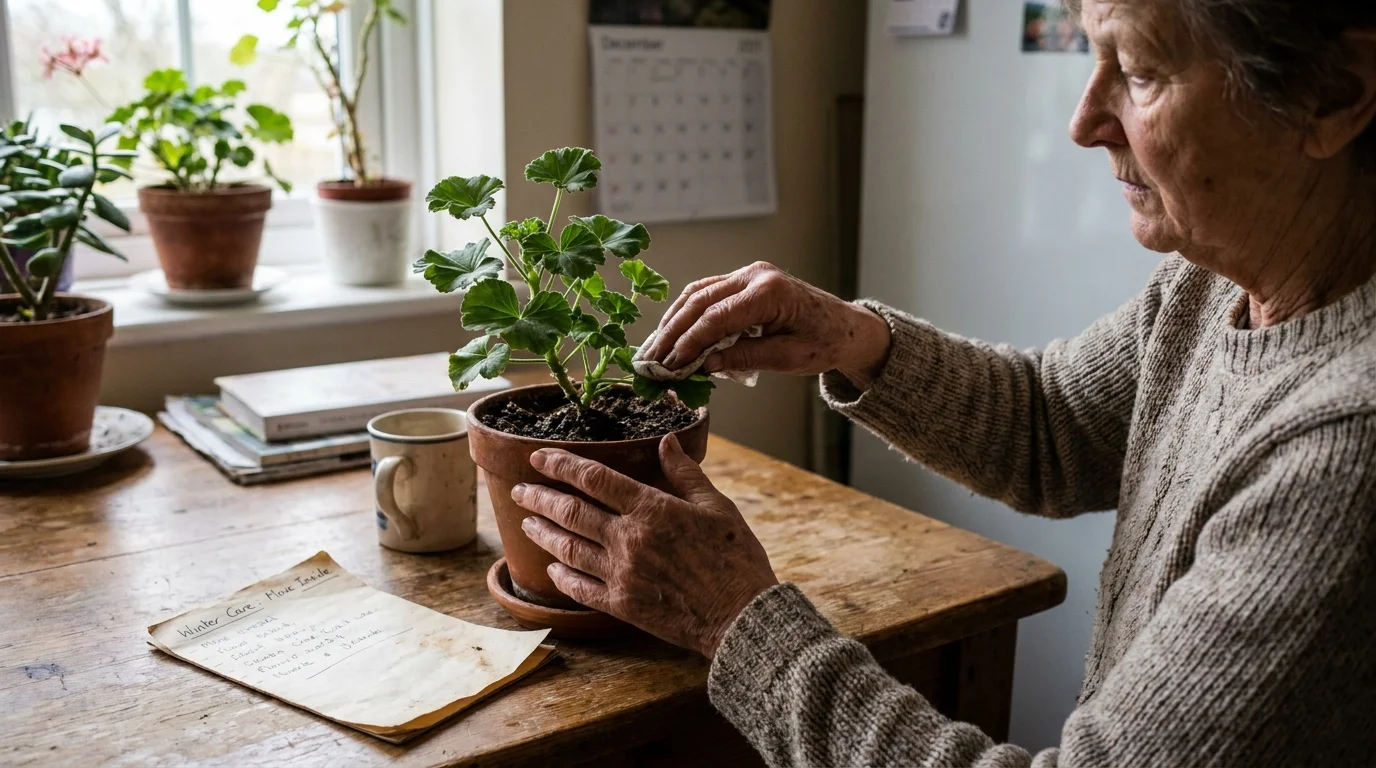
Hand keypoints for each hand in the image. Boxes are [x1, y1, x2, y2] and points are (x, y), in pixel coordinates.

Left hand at [513, 434, 778, 656]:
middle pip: (571, 512)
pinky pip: (581, 588)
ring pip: (568, 548)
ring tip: (527, 522)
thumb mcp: (717, 506)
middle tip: (520, 490)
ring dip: (543, 532)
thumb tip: (666, 440)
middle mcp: (629, 539)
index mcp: (652, 509)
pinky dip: (562, 575)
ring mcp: (622, 574)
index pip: (594, 479)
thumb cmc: (736, 558)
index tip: (539, 457)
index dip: (561, 465)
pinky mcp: (622, 605)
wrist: (742, 616)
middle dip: (539, 497)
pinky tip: (552, 567)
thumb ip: (686, 473)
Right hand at [640, 261, 892, 387]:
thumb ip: (745, 358)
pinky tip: (671, 334)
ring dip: (673, 321)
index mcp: (770, 291)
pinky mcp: (743, 280)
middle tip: (651, 360)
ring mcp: (748, 273)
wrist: (846, 327)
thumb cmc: (824, 342)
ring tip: (654, 349)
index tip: (670, 365)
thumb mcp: (788, 358)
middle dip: (672, 332)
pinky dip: (686, 314)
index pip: (716, 317)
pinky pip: (707, 293)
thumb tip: (703, 366)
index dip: (689, 342)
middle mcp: (755, 274)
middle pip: (700, 301)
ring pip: (697, 293)